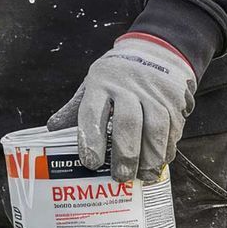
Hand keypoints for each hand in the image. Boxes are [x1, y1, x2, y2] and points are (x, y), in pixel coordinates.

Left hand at [47, 33, 195, 182]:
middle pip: (127, 123)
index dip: (90, 139)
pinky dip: (168, 148)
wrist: (155, 49)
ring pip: (155, 127)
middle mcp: (127, 85)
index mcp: (99, 83)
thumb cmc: (117, 76)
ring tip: (144, 176)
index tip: (90, 163)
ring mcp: (154, 90)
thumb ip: (75, 109)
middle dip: (125, 154)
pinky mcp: (174, 97)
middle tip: (121, 177)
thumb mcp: (93, 84)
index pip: (92, 112)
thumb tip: (52, 131)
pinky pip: (173, 127)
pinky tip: (160, 162)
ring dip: (151, 156)